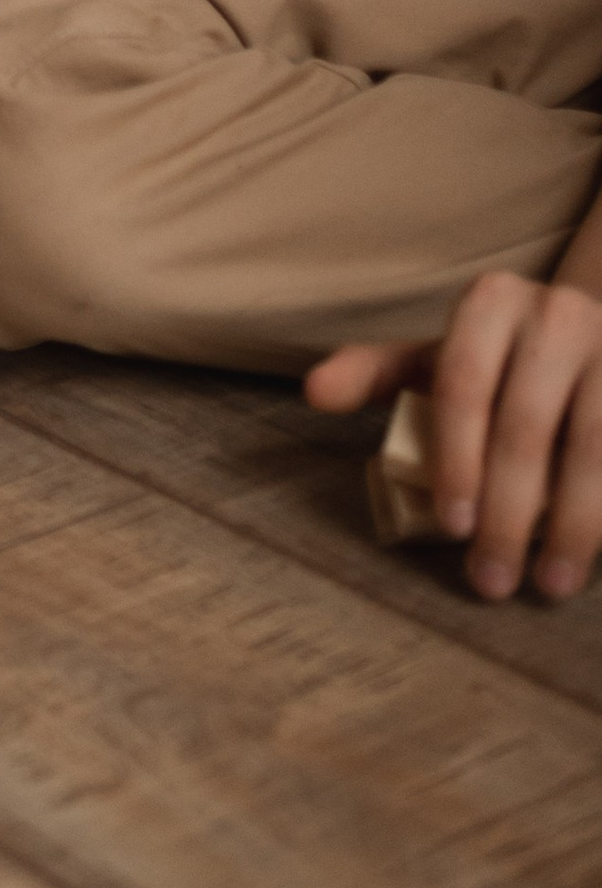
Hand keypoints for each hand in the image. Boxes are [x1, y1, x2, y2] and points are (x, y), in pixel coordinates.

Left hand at [306, 266, 601, 598]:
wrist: (586, 334)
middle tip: (491, 580)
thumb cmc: (496, 357)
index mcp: (491, 302)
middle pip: (525, 427)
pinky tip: (596, 558)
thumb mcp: (435, 354)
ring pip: (595, 448)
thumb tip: (314, 392)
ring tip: (549, 585)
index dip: (456, 461)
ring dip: (574, 526)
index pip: (462, 386)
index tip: (452, 528)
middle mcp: (557, 314)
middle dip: (507, 513)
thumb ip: (374, 373)